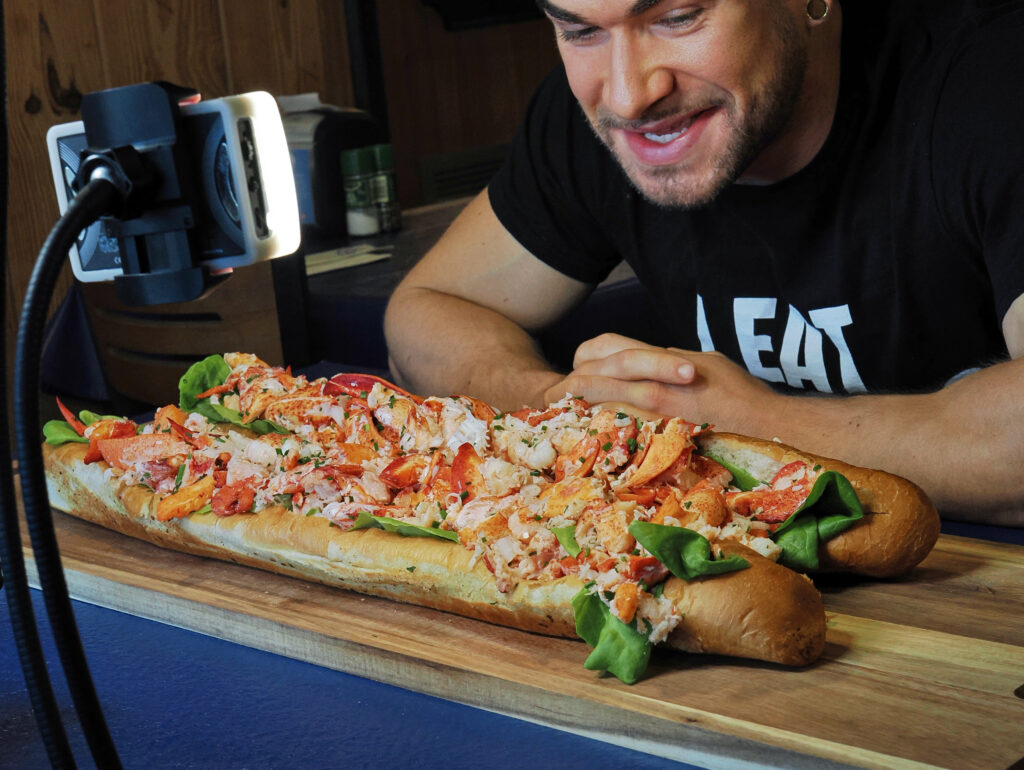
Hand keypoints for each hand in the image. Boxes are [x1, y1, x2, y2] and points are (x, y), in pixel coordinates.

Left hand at [541, 333, 783, 434]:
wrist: (770, 427)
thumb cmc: (743, 395)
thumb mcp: (705, 362)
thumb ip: (672, 360)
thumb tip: (653, 362)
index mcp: (662, 358)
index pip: (606, 346)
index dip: (586, 357)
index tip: (581, 369)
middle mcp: (655, 379)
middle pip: (594, 374)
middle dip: (572, 387)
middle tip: (560, 399)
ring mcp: (657, 410)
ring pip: (600, 404)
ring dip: (579, 411)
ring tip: (566, 421)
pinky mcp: (661, 438)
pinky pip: (619, 434)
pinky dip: (600, 435)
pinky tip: (590, 442)